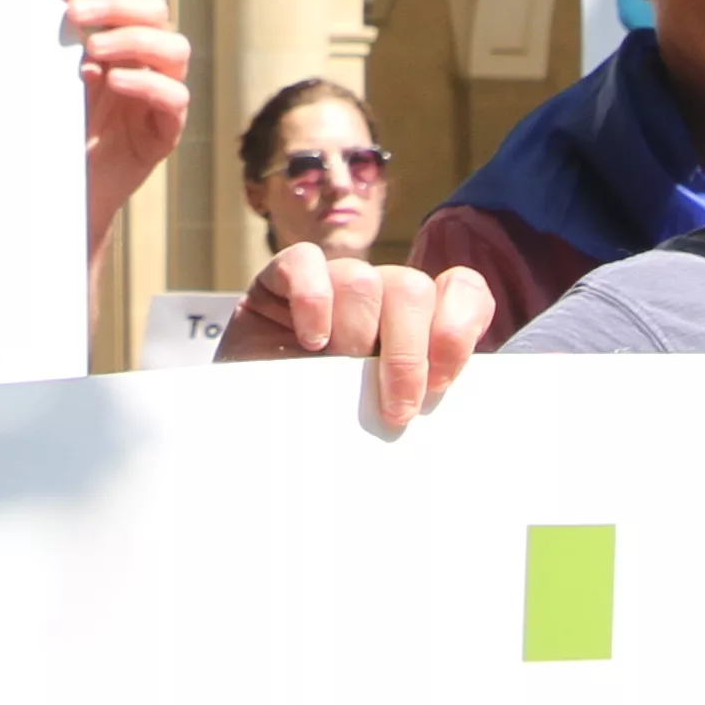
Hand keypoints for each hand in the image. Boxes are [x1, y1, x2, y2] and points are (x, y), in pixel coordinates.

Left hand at [62, 0, 192, 266]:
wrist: (66, 192)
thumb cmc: (58, 131)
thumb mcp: (53, 79)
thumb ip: (56, 46)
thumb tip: (46, 7)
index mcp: (121, 41)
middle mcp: (147, 62)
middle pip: (156, 11)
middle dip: (116, 5)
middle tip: (75, 15)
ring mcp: (161, 95)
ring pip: (175, 49)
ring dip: (135, 40)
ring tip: (95, 50)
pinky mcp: (165, 131)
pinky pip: (174, 99)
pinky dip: (147, 85)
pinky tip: (116, 81)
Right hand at [216, 244, 491, 428]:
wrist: (244, 442)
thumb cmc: (320, 434)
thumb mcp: (378, 419)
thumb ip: (413, 400)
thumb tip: (441, 411)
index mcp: (409, 324)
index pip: (459, 289)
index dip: (460, 325)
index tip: (444, 381)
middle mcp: (374, 298)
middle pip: (411, 288)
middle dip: (408, 353)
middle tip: (395, 409)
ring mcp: (325, 285)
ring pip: (362, 279)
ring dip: (356, 336)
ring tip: (336, 378)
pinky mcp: (275, 282)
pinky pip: (303, 262)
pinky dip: (312, 300)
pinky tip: (311, 341)